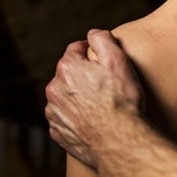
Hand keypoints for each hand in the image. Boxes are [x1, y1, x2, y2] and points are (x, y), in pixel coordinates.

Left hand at [45, 29, 142, 167]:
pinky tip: (93, 121)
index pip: (75, 49)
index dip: (91, 52)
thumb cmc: (122, 101)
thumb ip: (102, 39)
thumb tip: (92, 33)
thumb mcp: (118, 61)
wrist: (120, 143)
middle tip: (105, 85)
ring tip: (100, 105)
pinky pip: (65, 118)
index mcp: (67, 68)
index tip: (104, 62)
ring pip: (65, 96)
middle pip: (68, 73)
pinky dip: (75, 117)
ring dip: (78, 96)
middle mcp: (54, 89)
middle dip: (84, 75)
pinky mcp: (58, 133)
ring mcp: (54, 113)